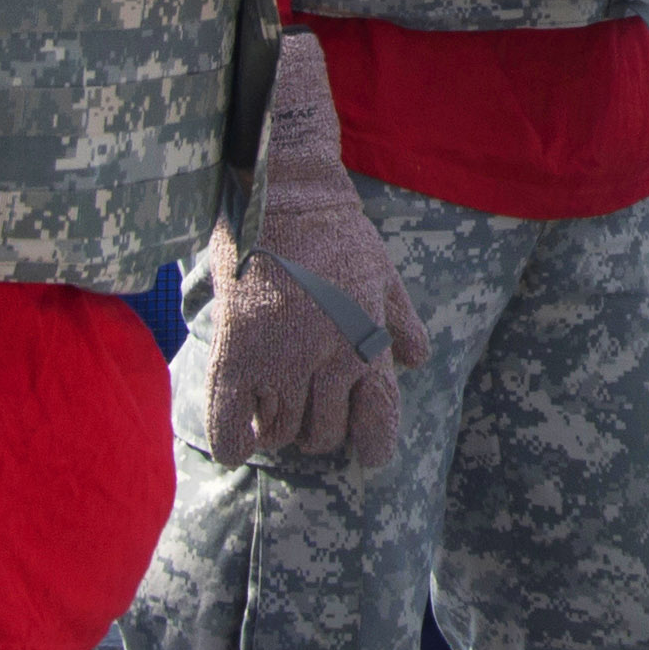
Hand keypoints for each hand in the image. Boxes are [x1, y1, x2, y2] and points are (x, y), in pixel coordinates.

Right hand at [198, 33, 426, 466]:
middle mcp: (330, 363)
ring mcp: (282, 362)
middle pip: (324, 434)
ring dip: (277, 432)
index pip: (379, 422)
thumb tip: (416, 360)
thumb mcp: (384, 274)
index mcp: (369, 345)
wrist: (285, 193)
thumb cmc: (337, 232)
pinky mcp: (238, 354)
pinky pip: (232, 423)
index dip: (374, 446)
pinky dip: (235, 442)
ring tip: (270, 415)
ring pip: (282, 433)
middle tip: (304, 414)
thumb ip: (402, 321)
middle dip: (316, 431)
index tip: (369, 456)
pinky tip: (238, 444)